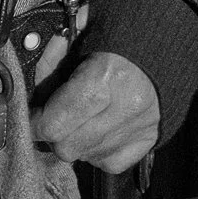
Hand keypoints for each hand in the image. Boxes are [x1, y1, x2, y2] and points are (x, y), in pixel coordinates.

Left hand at [32, 46, 160, 171]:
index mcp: (102, 76)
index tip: (34, 115)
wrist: (164, 41)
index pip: (52, 125)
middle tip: (58, 116)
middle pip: (66, 147)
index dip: (34, 123)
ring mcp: (139, 126)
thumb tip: (33, 96)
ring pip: (85, 157)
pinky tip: (99, 130)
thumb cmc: (118, 37)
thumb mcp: (79, 35)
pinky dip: (98, 151)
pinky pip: (110, 163)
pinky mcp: (149, 138)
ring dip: (76, 142)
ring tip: (82, 118)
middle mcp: (124, 105)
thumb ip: (51, 61)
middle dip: (55, 134)